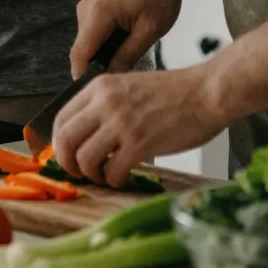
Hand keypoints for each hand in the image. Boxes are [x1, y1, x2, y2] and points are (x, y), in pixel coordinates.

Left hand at [51, 66, 228, 187]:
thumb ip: (106, 106)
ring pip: (84, 159)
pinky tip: (124, 176)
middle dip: (67, 163)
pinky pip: (111, 171)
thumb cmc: (175, 93)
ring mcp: (121, 122)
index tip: (67, 155)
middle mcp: (106, 102)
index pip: (61, 118)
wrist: (207, 92)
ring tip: (106, 175)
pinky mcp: (139, 143)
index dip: (59, 143)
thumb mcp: (130, 87)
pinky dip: (114, 180)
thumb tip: (86, 134)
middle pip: (65, 140)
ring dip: (92, 174)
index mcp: (101, 87)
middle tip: (80, 172)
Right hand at [69, 0, 187, 79]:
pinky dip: (105, 45)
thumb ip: (127, 56)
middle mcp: (86, 9)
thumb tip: (110, 79)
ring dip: (102, 57)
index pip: (80, 56)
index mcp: (98, 14)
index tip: (97, 95)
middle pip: (82, 52)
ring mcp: (87, 8)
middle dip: (97, 69)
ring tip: (128, 61)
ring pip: (87, 45)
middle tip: (120, 82)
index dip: (84, 78)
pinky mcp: (93, 8)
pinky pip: (92, 35)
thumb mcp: (149, 31)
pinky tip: (125, 46)